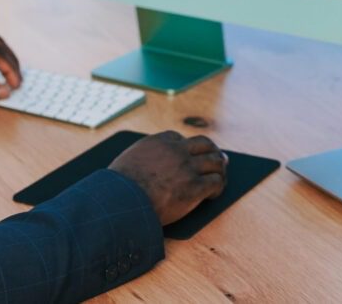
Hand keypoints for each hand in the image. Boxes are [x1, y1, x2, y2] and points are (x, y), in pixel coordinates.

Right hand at [108, 131, 227, 225]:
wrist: (122, 201)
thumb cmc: (120, 186)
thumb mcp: (130, 159)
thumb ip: (144, 156)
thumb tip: (147, 163)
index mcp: (160, 142)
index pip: (181, 138)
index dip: (188, 148)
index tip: (191, 155)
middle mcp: (177, 150)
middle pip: (204, 144)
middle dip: (213, 151)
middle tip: (220, 159)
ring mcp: (188, 167)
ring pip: (215, 161)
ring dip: (220, 169)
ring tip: (220, 177)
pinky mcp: (195, 187)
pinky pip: (216, 182)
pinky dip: (218, 187)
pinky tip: (214, 194)